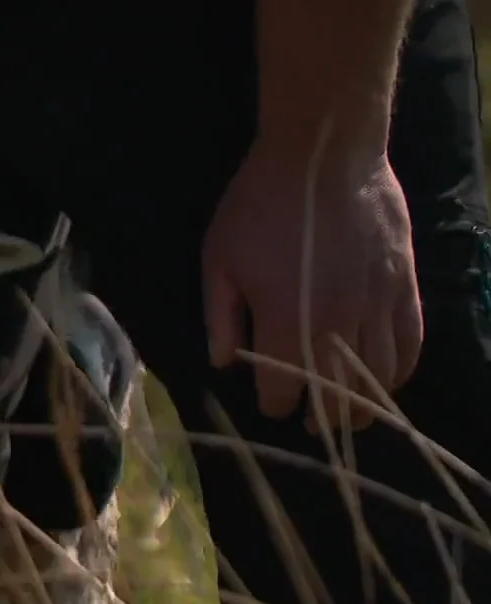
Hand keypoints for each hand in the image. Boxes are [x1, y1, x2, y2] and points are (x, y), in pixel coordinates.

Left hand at [201, 131, 421, 432]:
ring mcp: (376, 304)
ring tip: (349, 415)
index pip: (284, 390)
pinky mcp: (403, 284)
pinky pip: (411, 342)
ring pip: (378, 377)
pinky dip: (400, 370)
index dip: (274, 405)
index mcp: (286, 320)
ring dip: (363, 403)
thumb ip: (219, 317)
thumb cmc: (259, 205)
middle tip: (311, 424)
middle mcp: (336, 321)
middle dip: (321, 417)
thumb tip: (223, 364)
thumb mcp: (218, 260)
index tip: (270, 404)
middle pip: (336, 395)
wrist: (325, 153)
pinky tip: (387, 380)